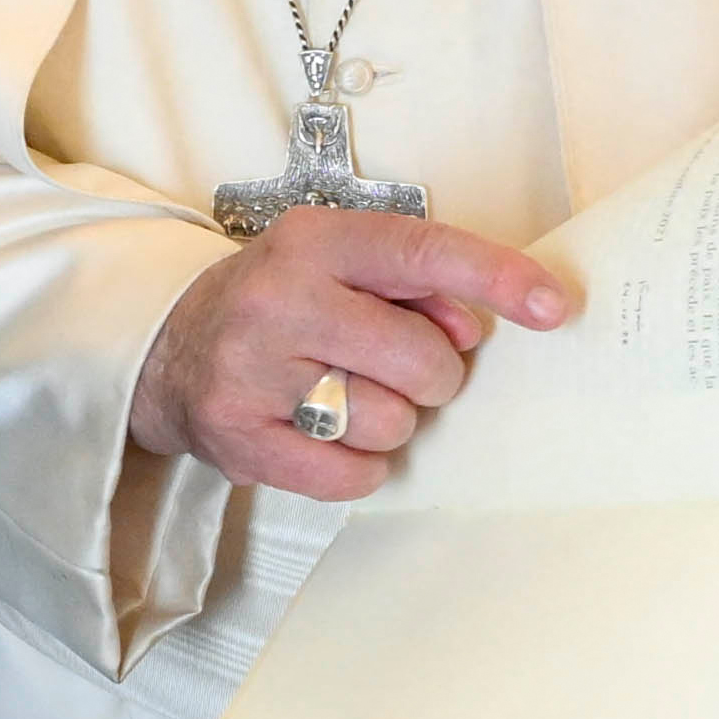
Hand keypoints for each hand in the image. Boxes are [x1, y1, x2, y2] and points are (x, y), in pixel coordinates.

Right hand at [126, 211, 578, 500]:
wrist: (165, 350)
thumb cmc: (277, 305)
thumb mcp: (337, 264)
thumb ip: (413, 284)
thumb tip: (474, 327)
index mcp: (314, 243)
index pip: (422, 253)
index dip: (497, 278)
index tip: (553, 306)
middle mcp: (279, 301)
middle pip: (421, 360)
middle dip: (431, 375)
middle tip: (395, 368)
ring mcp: (254, 373)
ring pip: (390, 424)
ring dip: (389, 423)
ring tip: (347, 399)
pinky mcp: (241, 439)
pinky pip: (352, 476)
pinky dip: (359, 466)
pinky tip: (328, 436)